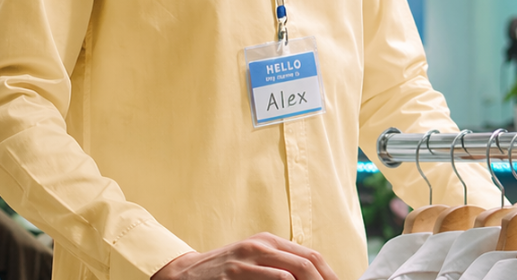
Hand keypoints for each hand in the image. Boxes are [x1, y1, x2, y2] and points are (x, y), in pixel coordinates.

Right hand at [152, 234, 338, 279]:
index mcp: (270, 241)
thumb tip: (311, 278)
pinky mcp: (237, 272)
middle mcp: (262, 245)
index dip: (330, 275)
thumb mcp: (254, 261)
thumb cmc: (225, 271)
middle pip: (308, 262)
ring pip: (294, 272)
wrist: (185, 273)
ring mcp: (249, 258)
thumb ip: (280, 266)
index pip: (312, 256)